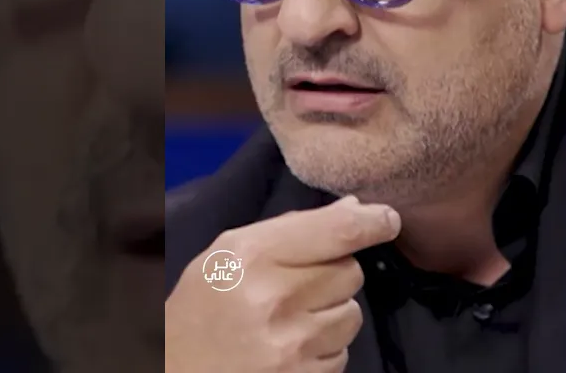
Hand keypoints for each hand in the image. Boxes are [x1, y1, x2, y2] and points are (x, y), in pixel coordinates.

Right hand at [165, 195, 401, 372]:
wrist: (177, 372)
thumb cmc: (202, 307)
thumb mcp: (230, 254)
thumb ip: (291, 229)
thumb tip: (356, 210)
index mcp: (253, 257)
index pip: (337, 232)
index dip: (372, 222)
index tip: (388, 219)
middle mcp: (276, 298)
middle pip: (351, 272)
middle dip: (334, 274)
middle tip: (299, 284)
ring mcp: (292, 345)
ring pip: (352, 315)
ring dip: (332, 313)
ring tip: (292, 319)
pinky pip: (342, 353)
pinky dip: (324, 349)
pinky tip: (291, 347)